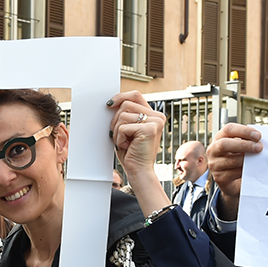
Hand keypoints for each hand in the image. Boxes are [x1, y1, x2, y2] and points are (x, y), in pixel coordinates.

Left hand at [107, 91, 168, 215]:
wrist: (139, 171)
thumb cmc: (131, 152)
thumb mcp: (127, 129)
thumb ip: (125, 115)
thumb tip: (111, 103)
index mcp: (153, 115)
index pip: (135, 95)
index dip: (121, 97)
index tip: (109, 104)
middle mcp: (157, 116)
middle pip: (126, 104)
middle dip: (116, 120)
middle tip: (119, 136)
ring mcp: (155, 122)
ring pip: (122, 115)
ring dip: (117, 131)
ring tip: (125, 142)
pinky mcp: (150, 129)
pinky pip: (123, 127)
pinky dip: (120, 138)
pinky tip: (127, 146)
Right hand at [207, 124, 262, 220]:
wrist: (233, 180)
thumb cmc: (239, 159)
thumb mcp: (241, 147)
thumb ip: (248, 141)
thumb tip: (261, 141)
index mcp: (219, 138)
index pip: (228, 129)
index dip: (244, 131)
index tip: (258, 136)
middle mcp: (213, 150)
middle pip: (224, 144)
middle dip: (244, 145)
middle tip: (259, 147)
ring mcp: (214, 164)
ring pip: (231, 160)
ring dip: (247, 159)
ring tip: (258, 159)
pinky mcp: (219, 177)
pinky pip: (233, 173)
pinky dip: (245, 171)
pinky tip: (252, 169)